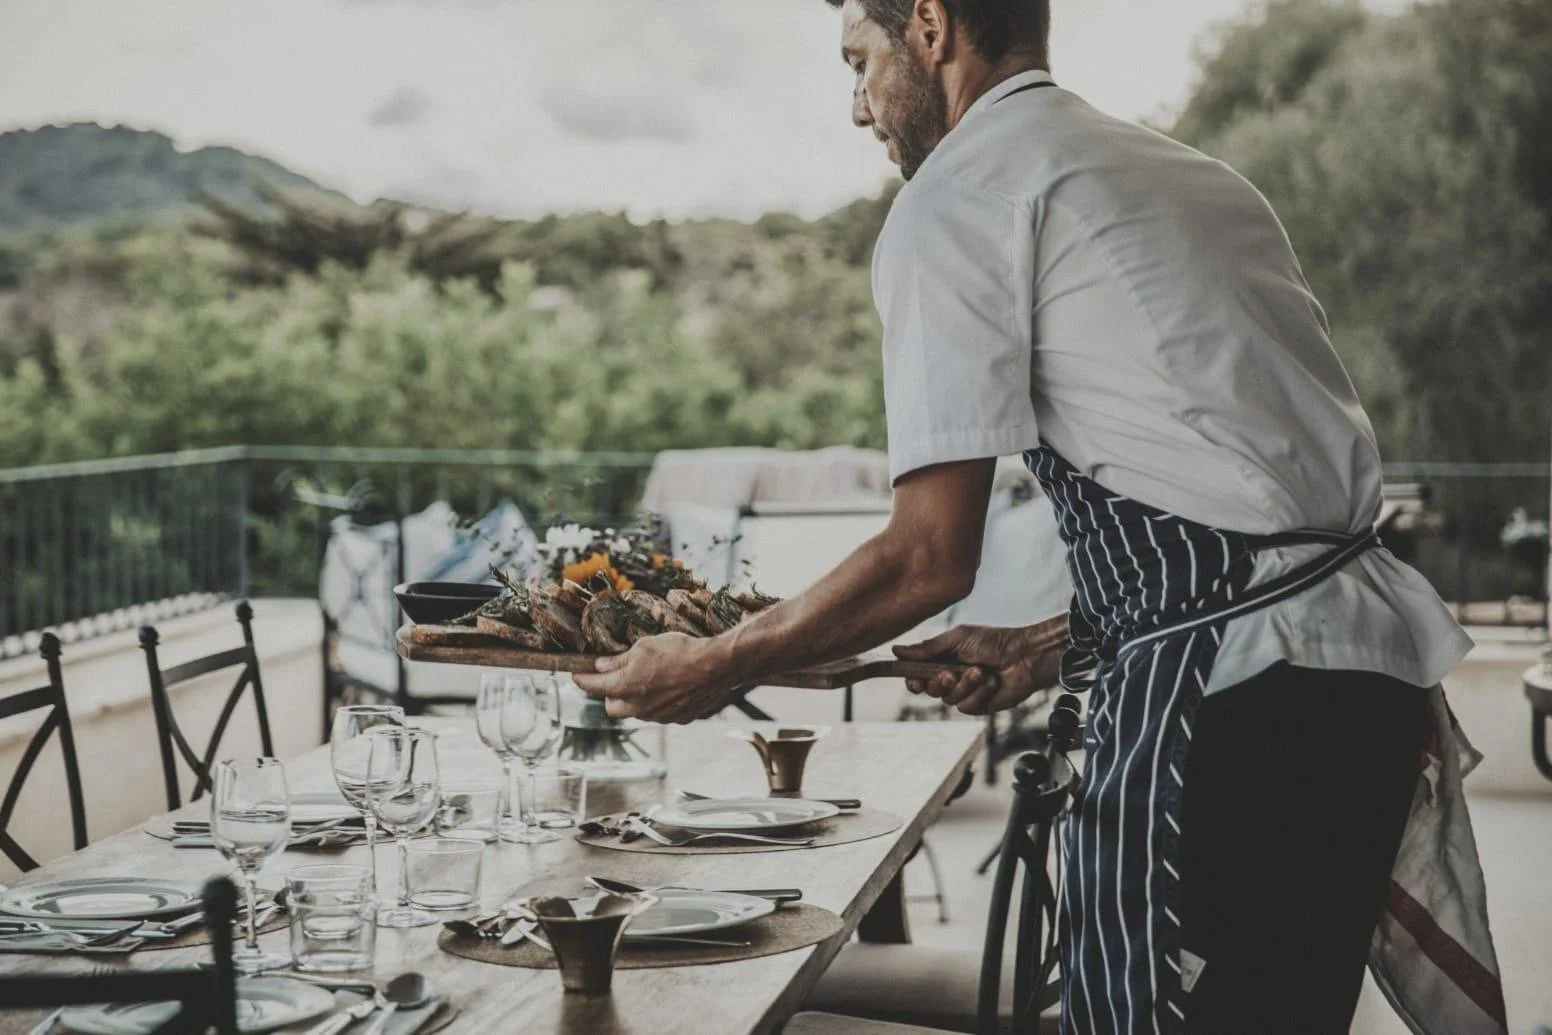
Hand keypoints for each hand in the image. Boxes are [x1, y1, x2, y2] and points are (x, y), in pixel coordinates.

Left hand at [572, 633, 739, 723]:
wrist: (715, 666)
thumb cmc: (679, 651)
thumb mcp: (644, 646)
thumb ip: (620, 660)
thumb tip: (603, 665)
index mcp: (625, 686)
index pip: (594, 686)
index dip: (582, 679)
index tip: (576, 675)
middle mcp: (638, 707)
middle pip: (612, 708)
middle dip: (609, 695)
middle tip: (616, 679)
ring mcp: (657, 716)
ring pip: (636, 712)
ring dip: (635, 699)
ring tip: (649, 680)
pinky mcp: (676, 719)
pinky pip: (659, 713)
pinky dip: (658, 703)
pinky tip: (670, 687)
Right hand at [893, 615, 1066, 715]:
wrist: (1025, 656)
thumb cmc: (994, 641)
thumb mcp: (957, 639)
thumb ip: (927, 647)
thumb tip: (896, 650)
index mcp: (942, 660)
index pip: (917, 675)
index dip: (913, 680)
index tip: (915, 679)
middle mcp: (951, 677)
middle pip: (929, 690)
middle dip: (938, 683)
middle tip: (949, 673)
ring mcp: (965, 692)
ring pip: (948, 700)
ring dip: (964, 685)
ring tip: (980, 672)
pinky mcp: (979, 705)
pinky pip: (967, 706)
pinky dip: (979, 693)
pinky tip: (991, 682)